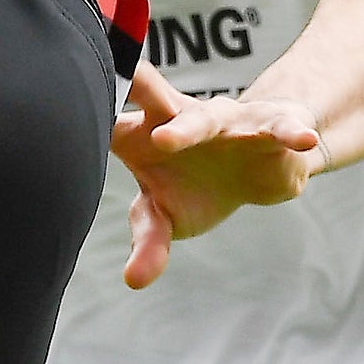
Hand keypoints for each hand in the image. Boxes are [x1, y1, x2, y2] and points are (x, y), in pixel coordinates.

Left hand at [110, 62, 319, 289]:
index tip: (61, 83)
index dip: (97, 97)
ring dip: (188, 126)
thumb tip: (134, 280)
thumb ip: (149, 242)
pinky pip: (279, 129)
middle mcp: (184, 116)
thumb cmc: (193, 186)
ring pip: (209, 117)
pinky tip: (303, 139)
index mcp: (149, 131)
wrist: (258, 166)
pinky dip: (289, 133)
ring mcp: (227, 119)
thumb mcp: (167, 215)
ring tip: (167, 139)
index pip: (117, 110)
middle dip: (135, 91)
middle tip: (111, 93)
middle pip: (157, 101)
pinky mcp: (270, 127)